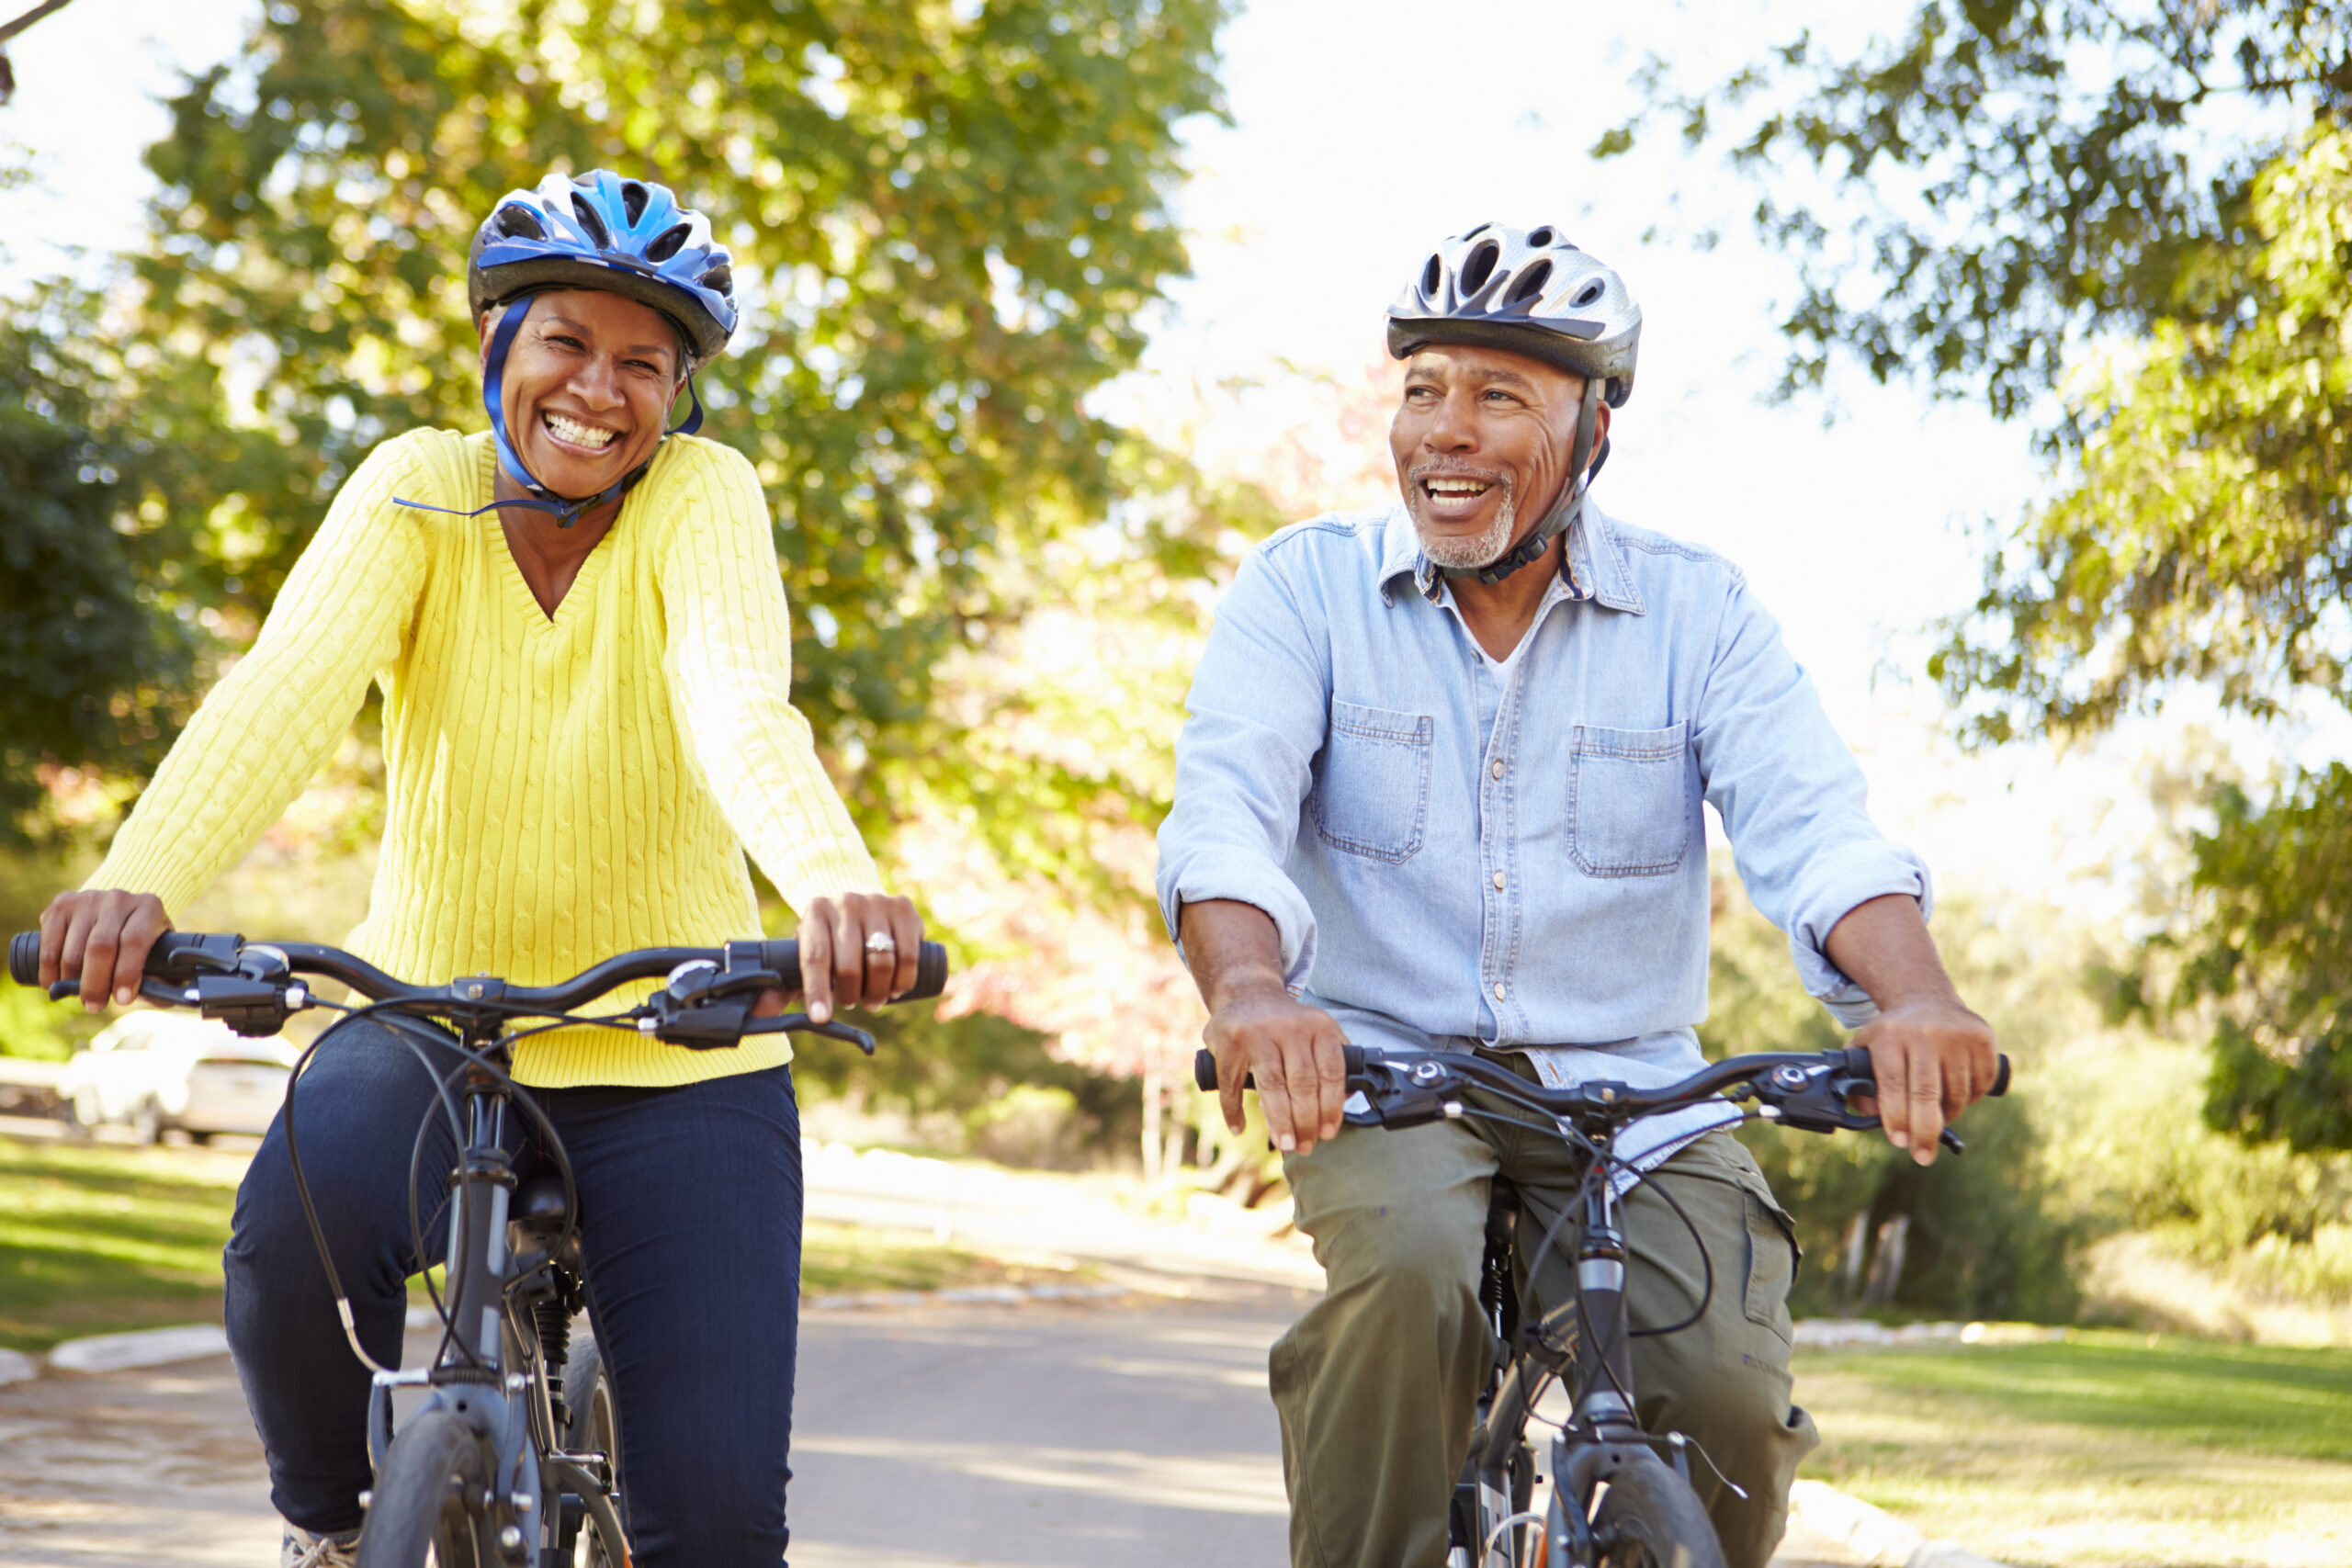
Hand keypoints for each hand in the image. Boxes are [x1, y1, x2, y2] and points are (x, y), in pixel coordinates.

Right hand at [38, 889, 172, 1013]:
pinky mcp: (62, 905)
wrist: (117, 912)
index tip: (123, 1000)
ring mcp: (88, 899)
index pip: (134, 940)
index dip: (126, 973)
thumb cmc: (142, 942)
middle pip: (100, 945)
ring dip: (71, 980)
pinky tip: (55, 983)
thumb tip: (159, 996)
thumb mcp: (161, 955)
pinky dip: (49, 969)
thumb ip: (165, 978)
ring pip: (73, 949)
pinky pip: (49, 943)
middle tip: (94, 1006)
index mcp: (149, 907)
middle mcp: (119, 899)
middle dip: (95, 983)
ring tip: (78, 995)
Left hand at [773, 893, 922, 1024]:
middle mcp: (845, 902)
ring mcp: (876, 902)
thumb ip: (780, 987)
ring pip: (882, 962)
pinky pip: (908, 955)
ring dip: (878, 992)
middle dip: (851, 995)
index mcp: (815, 913)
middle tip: (852, 1003)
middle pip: (850, 965)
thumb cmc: (828, 942)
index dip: (817, 992)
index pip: (815, 958)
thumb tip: (760, 1012)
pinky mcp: (903, 908)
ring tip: (873, 999)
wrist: (858, 905)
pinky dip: (903, 980)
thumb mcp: (802, 959)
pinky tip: (895, 987)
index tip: (820, 1018)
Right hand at [1203, 985, 1349, 1155]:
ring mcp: (1257, 1034)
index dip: (1331, 1108)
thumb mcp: (1317, 1031)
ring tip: (1284, 1144)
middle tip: (1305, 1146)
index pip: (1331, 1073)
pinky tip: (1239, 1127)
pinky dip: (1233, 1110)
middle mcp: (1289, 1028)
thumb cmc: (1287, 1027)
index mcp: (1319, 1027)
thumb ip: (1332, 1062)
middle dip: (1306, 1121)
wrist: (1248, 994)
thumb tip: (1343, 1105)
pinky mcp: (1229, 1043)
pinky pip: (1231, 1083)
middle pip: (1302, 1084)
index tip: (1327, 1133)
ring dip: (1279, 1121)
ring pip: (1272, 1086)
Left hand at [1850, 998, 1998, 1165]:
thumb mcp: (1865, 1048)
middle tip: (1921, 1157)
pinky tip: (1957, 1096)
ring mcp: (1956, 1035)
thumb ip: (1858, 1083)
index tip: (1898, 1142)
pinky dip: (1970, 1100)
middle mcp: (1923, 1033)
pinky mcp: (1982, 1040)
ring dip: (1947, 1116)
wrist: (1929, 1001)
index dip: (1895, 1116)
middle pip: (1925, 1093)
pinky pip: (1979, 1086)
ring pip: (1956, 1094)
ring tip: (1937, 1118)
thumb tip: (1869, 1119)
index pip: (1892, 1083)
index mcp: (1889, 1035)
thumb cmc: (1893, 1036)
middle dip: (1923, 1132)